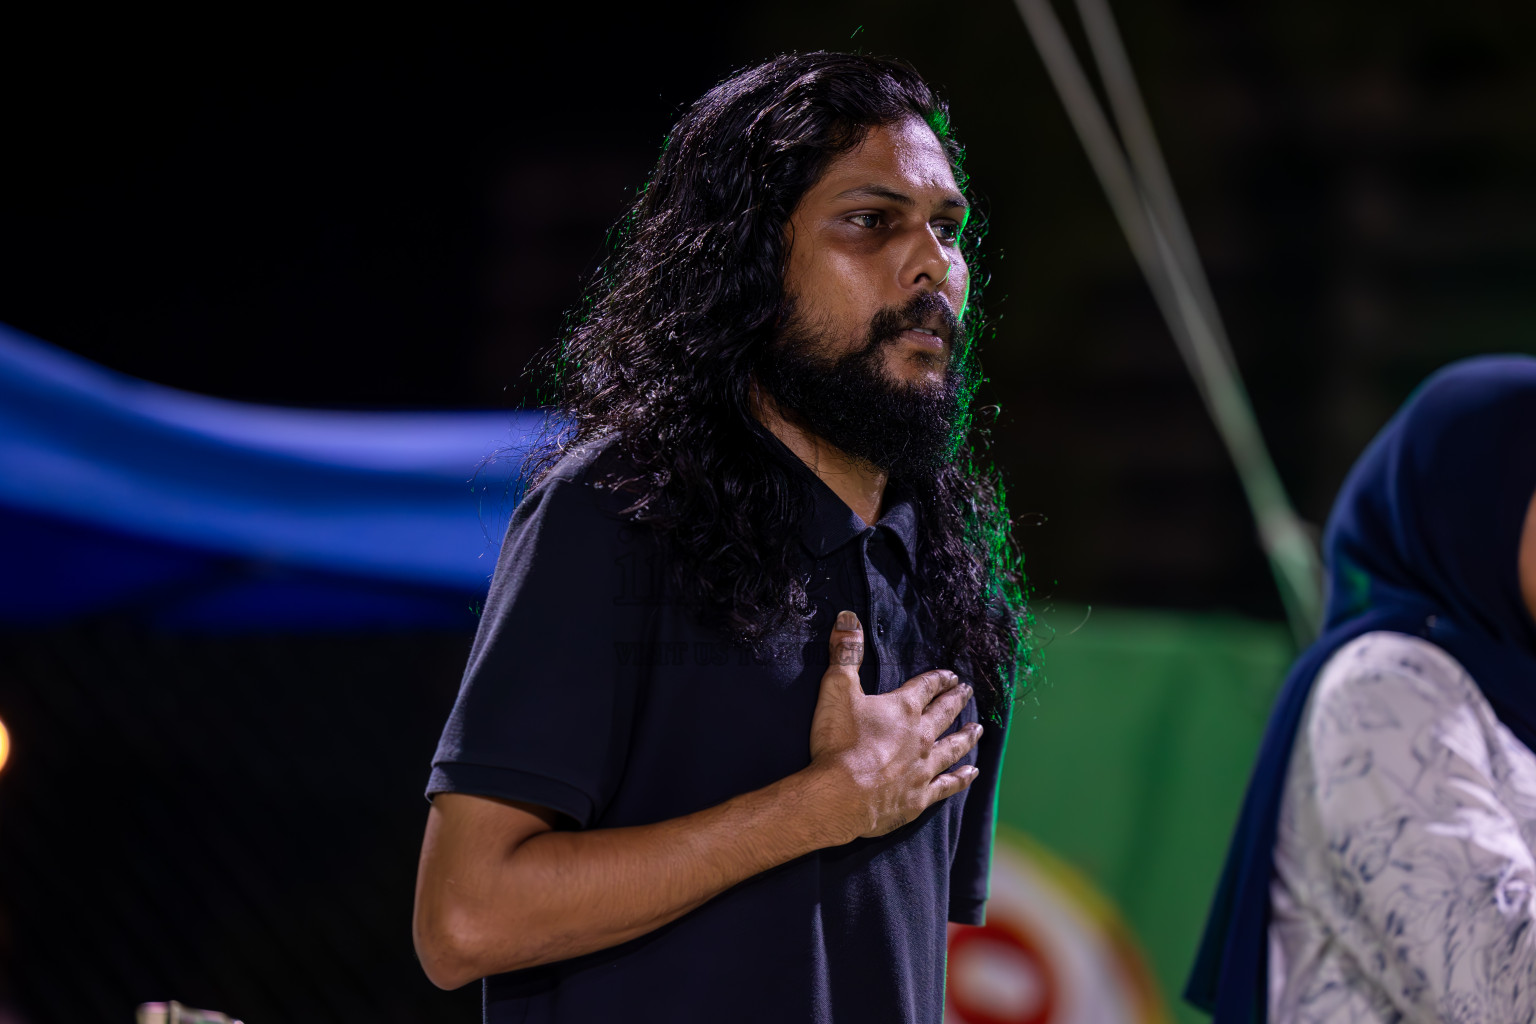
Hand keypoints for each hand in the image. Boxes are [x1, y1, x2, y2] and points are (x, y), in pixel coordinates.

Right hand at [805, 610, 981, 842]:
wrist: (842, 795)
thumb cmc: (838, 742)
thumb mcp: (836, 688)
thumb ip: (845, 653)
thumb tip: (848, 617)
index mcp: (903, 709)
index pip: (926, 687)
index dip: (939, 679)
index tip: (951, 675)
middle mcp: (920, 736)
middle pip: (944, 714)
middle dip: (956, 700)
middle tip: (968, 692)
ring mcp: (923, 768)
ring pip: (952, 748)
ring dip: (965, 737)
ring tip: (977, 729)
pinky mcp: (919, 797)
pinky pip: (948, 785)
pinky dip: (961, 778)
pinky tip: (972, 773)